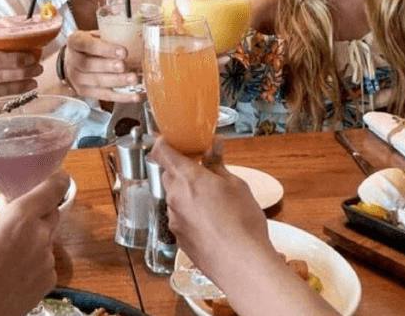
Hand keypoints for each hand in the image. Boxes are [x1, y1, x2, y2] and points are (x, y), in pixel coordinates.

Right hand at [0, 172, 68, 315]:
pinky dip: (36, 265)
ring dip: (36, 243)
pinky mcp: (49, 281)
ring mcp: (47, 259)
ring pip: (48, 241)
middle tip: (22, 222)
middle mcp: (40, 234)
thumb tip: (12, 216)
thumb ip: (5, 223)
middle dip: (41, 214)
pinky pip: (47, 264)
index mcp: (20, 216)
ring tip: (10, 258)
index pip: (53, 188)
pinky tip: (16, 275)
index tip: (56, 178)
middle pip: (52, 213)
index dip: (57, 181)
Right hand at [63, 30, 143, 103]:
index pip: (87, 45)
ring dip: (118, 82)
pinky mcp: (85, 93)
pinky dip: (122, 97)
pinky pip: (105, 96)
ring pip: (98, 82)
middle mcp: (72, 61)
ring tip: (135, 79)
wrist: (70, 63)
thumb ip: (109, 36)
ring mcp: (77, 79)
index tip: (123, 51)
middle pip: (90, 65)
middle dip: (110, 67)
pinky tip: (136, 95)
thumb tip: (138, 37)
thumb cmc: (88, 46)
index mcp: (75, 42)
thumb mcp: (93, 36)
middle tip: (126, 67)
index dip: (105, 49)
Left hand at [150, 138, 338, 315]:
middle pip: (169, 175)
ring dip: (188, 194)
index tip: (173, 141)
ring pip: (175, 198)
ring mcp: (174, 220)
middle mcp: (175, 197)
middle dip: (183, 171)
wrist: (241, 264)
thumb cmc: (242, 224)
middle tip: (204, 171)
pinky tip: (212, 221)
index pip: (162, 152)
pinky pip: (180, 218)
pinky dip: (191, 214)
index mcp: (187, 178)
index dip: (164, 144)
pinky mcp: (179, 238)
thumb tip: (214, 147)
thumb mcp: (236, 185)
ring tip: (214, 200)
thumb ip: (219, 165)